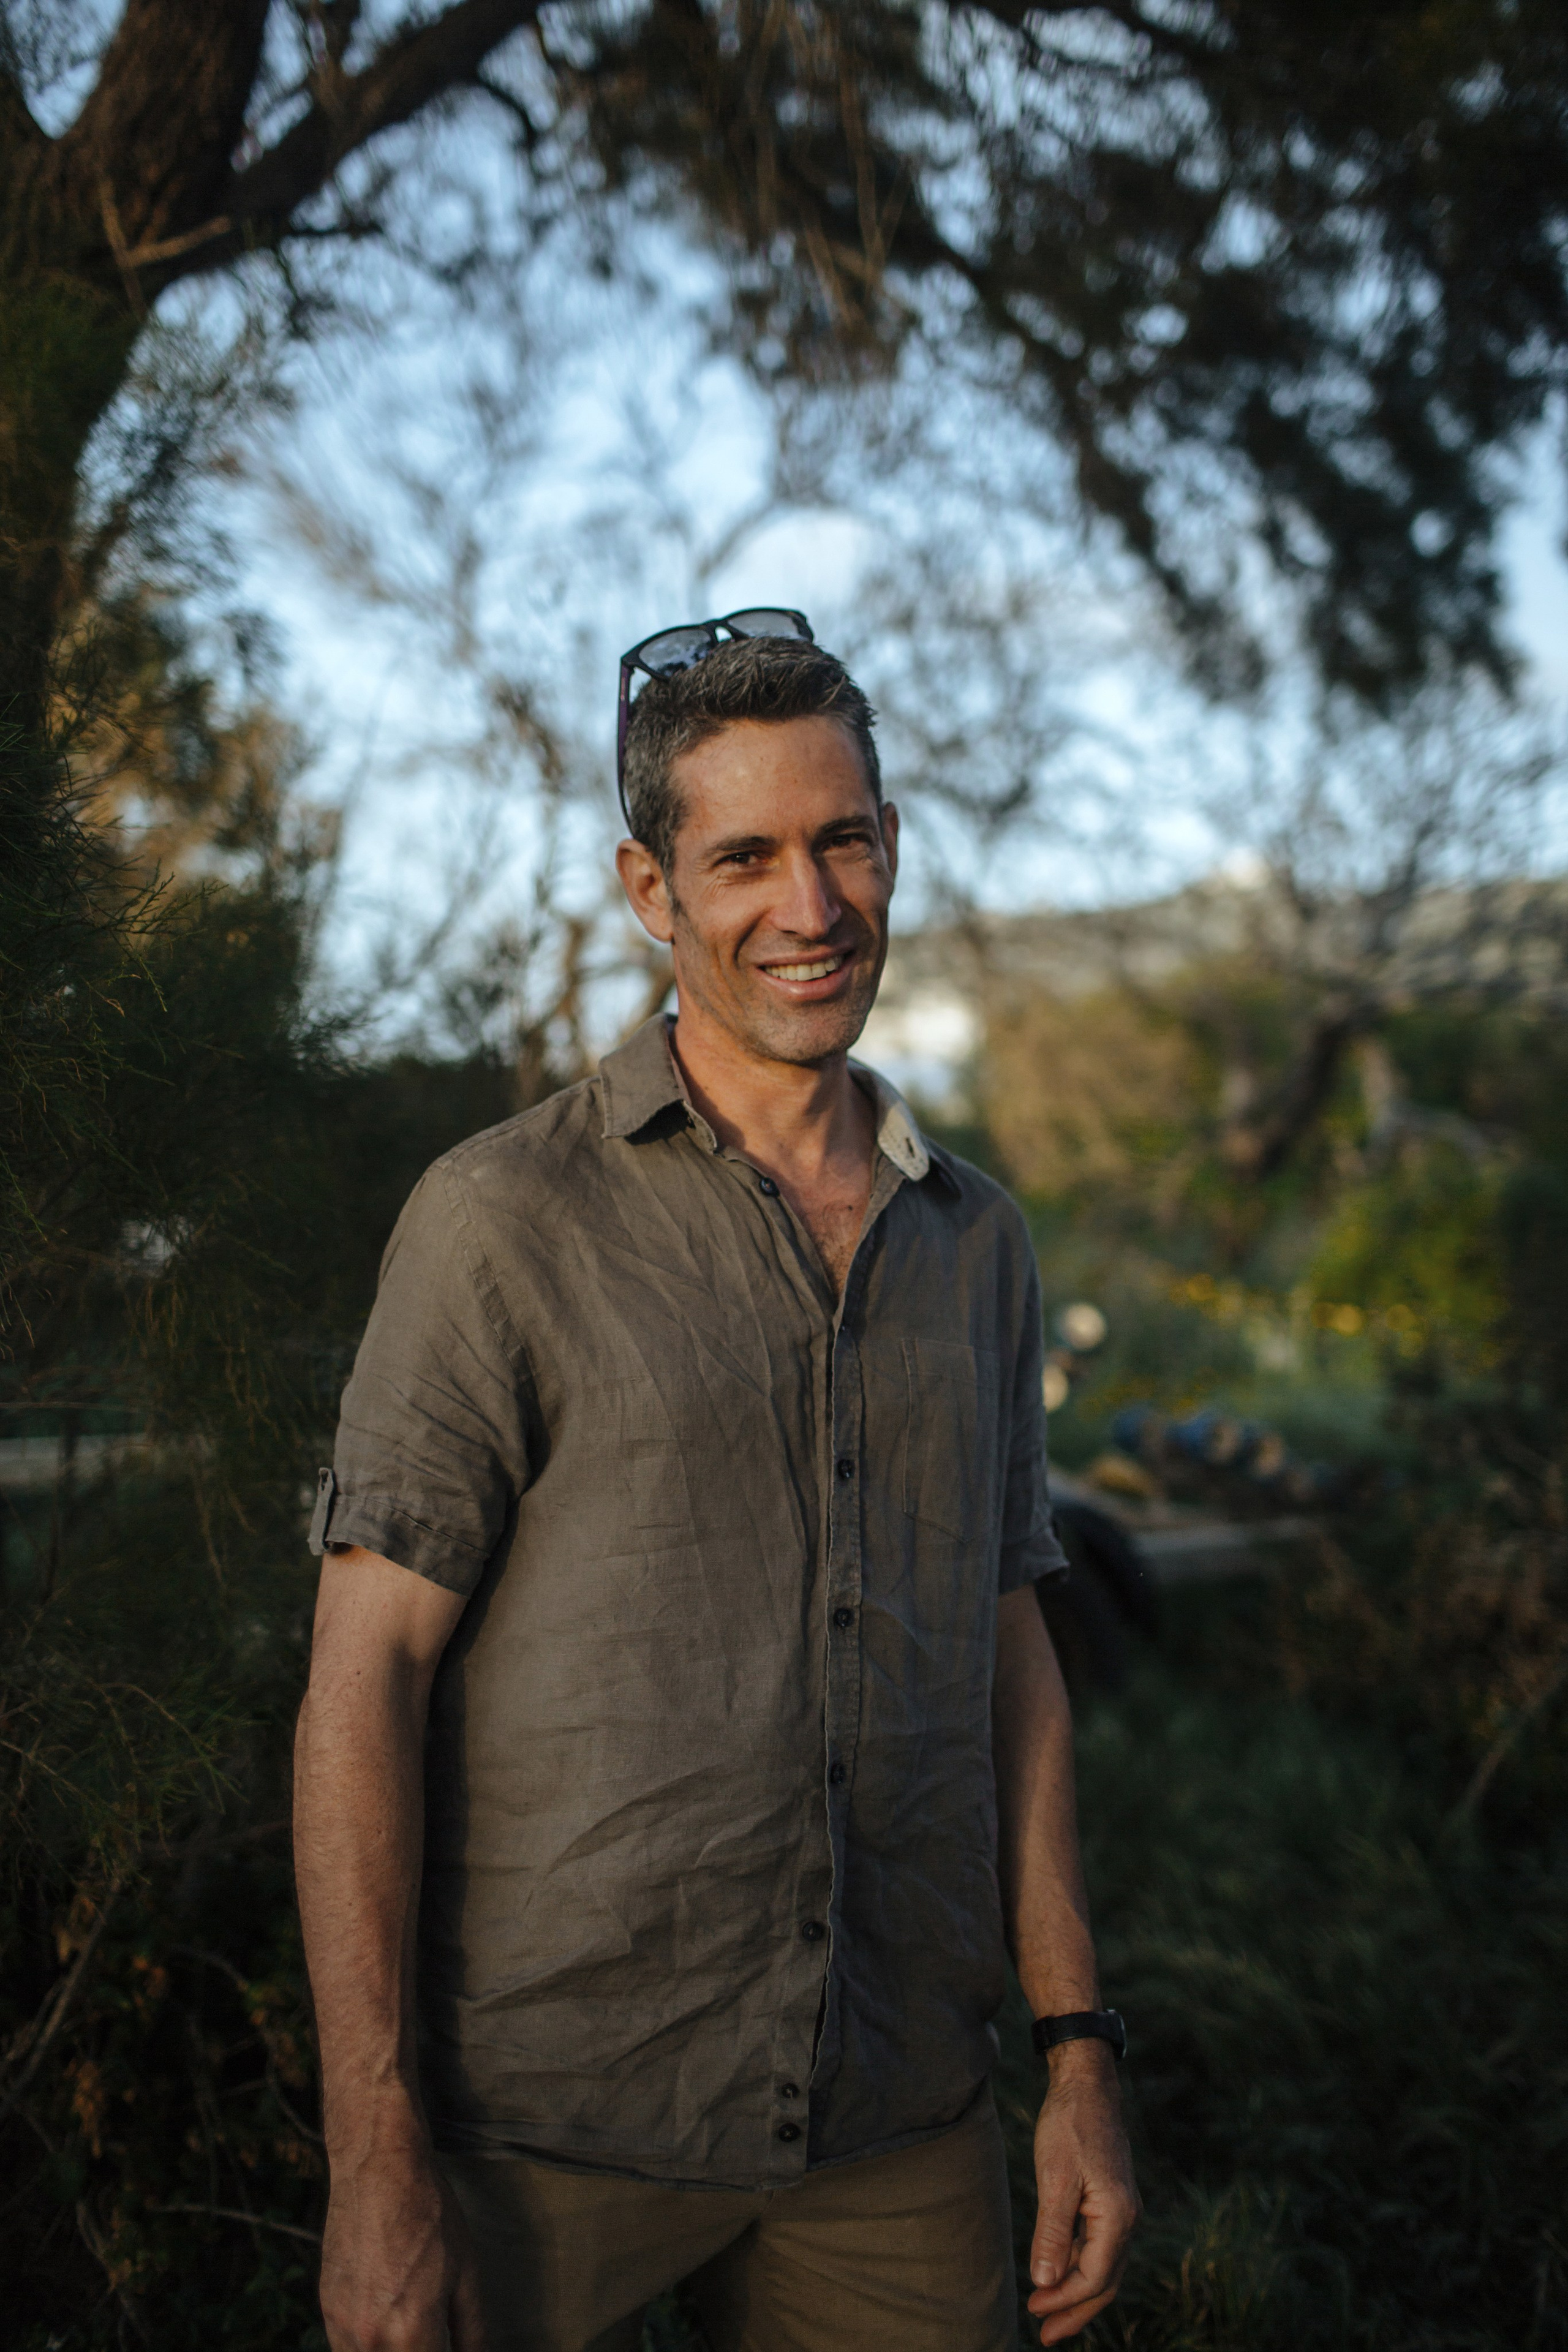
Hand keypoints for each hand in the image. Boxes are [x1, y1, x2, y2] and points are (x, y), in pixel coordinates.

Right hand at [319, 2143, 487, 2351]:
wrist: (379, 2169)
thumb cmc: (429, 2214)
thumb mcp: (466, 2272)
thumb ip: (472, 2330)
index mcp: (412, 2331)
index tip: (448, 2345)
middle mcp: (370, 2339)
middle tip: (433, 2337)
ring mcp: (342, 2327)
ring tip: (411, 2328)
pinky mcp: (327, 2311)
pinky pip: (347, 2350)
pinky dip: (369, 2347)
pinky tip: (389, 2323)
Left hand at [1025, 2040, 1140, 2344]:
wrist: (1086, 2084)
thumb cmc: (1070, 2125)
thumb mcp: (1056, 2177)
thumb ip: (1052, 2231)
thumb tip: (1044, 2281)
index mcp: (1117, 2216)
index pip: (1093, 2277)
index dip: (1064, 2300)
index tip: (1034, 2312)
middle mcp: (1126, 2219)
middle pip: (1104, 2282)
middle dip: (1075, 2311)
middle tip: (1045, 2336)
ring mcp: (1120, 2210)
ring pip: (1102, 2267)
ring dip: (1076, 2292)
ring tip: (1047, 2313)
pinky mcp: (1109, 2200)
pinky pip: (1097, 2246)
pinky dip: (1077, 2265)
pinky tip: (1056, 2272)